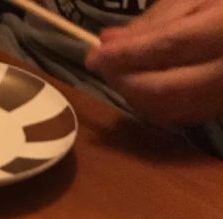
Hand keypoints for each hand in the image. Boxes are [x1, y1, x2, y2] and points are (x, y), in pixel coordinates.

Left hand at [85, 0, 222, 123]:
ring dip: (133, 95)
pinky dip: (151, 104)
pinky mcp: (219, 110)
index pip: (168, 47)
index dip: (127, 55)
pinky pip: (179, 115)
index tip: (94, 55)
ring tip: (116, 72)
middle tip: (100, 64)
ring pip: (168, 109)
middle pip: (163, 87)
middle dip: (124, 80)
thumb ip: (158, 18)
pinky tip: (139, 86)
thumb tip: (109, 41)